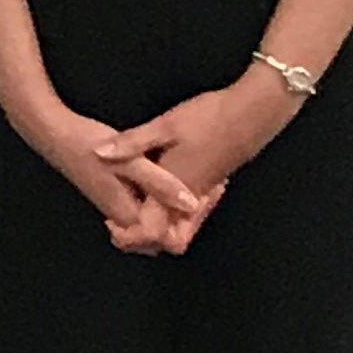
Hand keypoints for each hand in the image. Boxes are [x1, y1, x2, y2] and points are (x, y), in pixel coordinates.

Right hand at [3, 94, 217, 254]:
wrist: (49, 131)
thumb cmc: (84, 145)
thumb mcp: (129, 162)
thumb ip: (159, 183)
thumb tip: (190, 204)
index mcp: (126, 211)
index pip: (166, 239)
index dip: (191, 224)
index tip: (209, 196)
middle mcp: (121, 213)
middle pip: (162, 233)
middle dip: (188, 218)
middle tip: (211, 189)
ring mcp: (116, 203)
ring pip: (155, 218)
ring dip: (176, 206)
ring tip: (198, 181)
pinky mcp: (114, 190)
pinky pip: (145, 204)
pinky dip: (162, 196)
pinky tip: (174, 174)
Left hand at [92, 65, 300, 245]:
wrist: (254, 113)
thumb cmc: (210, 118)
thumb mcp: (164, 126)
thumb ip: (131, 143)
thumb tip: (98, 153)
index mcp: (174, 189)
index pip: (152, 232)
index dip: (131, 237)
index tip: (111, 225)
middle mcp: (191, 198)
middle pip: (171, 239)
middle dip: (145, 239)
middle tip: (120, 224)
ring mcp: (204, 193)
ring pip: (182, 226)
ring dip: (158, 225)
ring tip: (134, 206)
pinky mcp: (211, 184)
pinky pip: (190, 211)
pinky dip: (172, 211)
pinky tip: (156, 193)